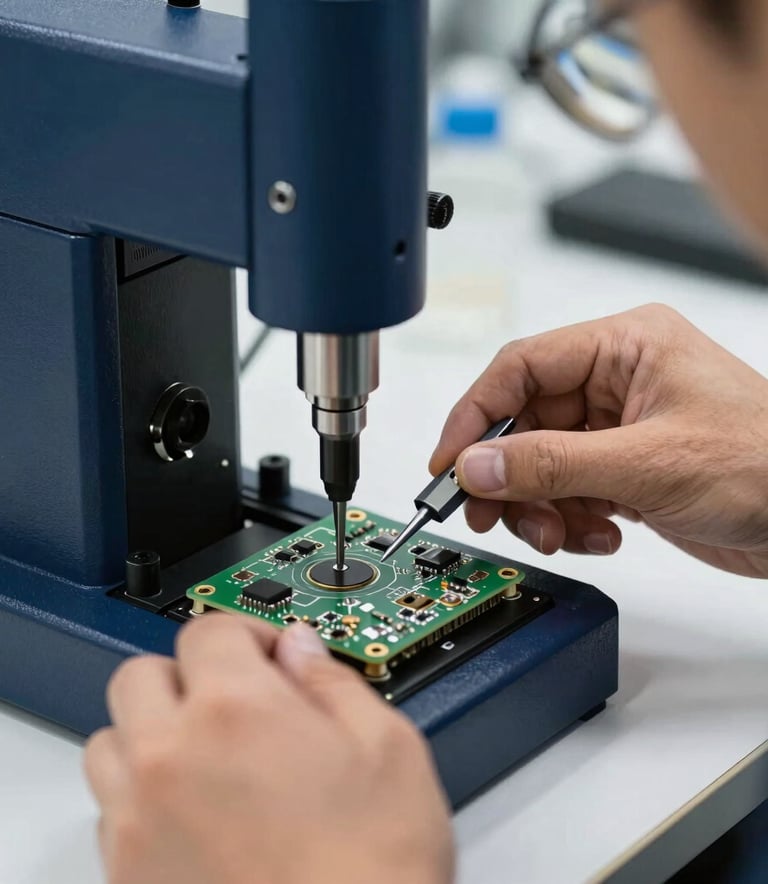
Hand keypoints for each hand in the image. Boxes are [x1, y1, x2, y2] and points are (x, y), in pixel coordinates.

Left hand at [84, 616, 453, 883]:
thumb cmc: (373, 873)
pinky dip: (143, 798)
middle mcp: (171, 758)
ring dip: (152, 733)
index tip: (268, 658)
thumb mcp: (388, 748)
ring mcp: (140, 822)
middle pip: (140, 676)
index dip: (246, 635)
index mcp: (236, 711)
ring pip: (111, 742)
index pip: (208, 631)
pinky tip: (198, 816)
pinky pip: (111, 811)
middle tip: (235, 701)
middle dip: (188, 676)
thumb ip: (333, 680)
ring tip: (208, 758)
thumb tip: (300, 648)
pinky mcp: (128, 877)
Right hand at [431, 304, 767, 577]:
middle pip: (526, 421)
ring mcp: (621, 427)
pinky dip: (573, 518)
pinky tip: (604, 534)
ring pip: (543, 463)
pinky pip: (570, 489)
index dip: (476, 415)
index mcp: (625, 346)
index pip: (522, 368)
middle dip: (509, 473)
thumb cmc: (767, 466)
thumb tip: (477, 465)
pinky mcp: (628, 468)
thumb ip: (552, 464)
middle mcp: (618, 380)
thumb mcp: (647, 464)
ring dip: (541, 505)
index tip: (450, 462)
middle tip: (490, 513)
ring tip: (561, 533)